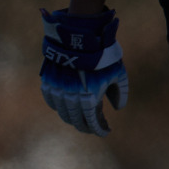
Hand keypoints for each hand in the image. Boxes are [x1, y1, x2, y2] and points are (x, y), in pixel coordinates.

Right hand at [40, 7, 127, 134]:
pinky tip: (65, 105)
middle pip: (76, 121)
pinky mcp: (49, 81)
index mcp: (89, 98)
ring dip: (72, 117)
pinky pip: (51, 100)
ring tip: (79, 117)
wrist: (80, 38)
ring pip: (62, 112)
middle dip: (86, 127)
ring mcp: (58, 90)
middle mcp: (71, 97)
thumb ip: (120, 93)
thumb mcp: (118, 74)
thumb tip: (116, 108)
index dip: (99, 130)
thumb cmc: (102, 57)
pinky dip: (58, 106)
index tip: (106, 131)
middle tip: (93, 127)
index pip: (92, 123)